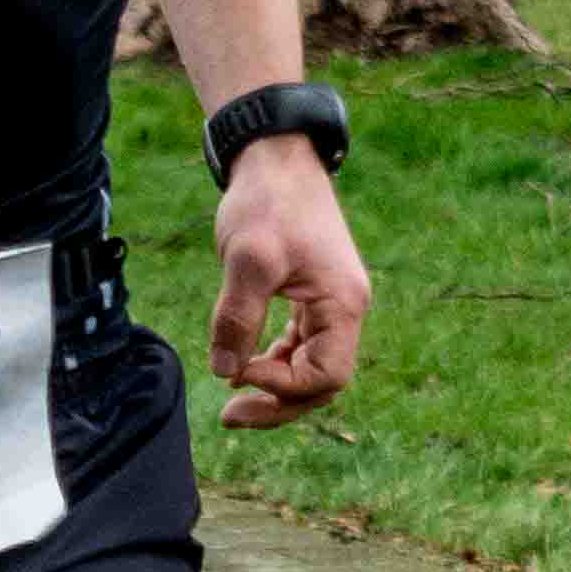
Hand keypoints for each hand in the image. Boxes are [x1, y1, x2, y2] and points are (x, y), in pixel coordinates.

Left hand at [208, 134, 369, 428]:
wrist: (275, 155)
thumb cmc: (267, 201)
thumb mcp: (247, 257)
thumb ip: (237, 317)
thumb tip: (225, 373)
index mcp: (342, 304)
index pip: (325, 376)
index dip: (281, 386)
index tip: (236, 372)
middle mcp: (345, 309)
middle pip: (321, 382)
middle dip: (277, 403)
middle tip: (228, 417)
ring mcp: (330, 304)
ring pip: (310, 367)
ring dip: (274, 387)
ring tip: (230, 401)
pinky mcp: (310, 295)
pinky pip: (300, 345)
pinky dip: (273, 360)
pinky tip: (242, 364)